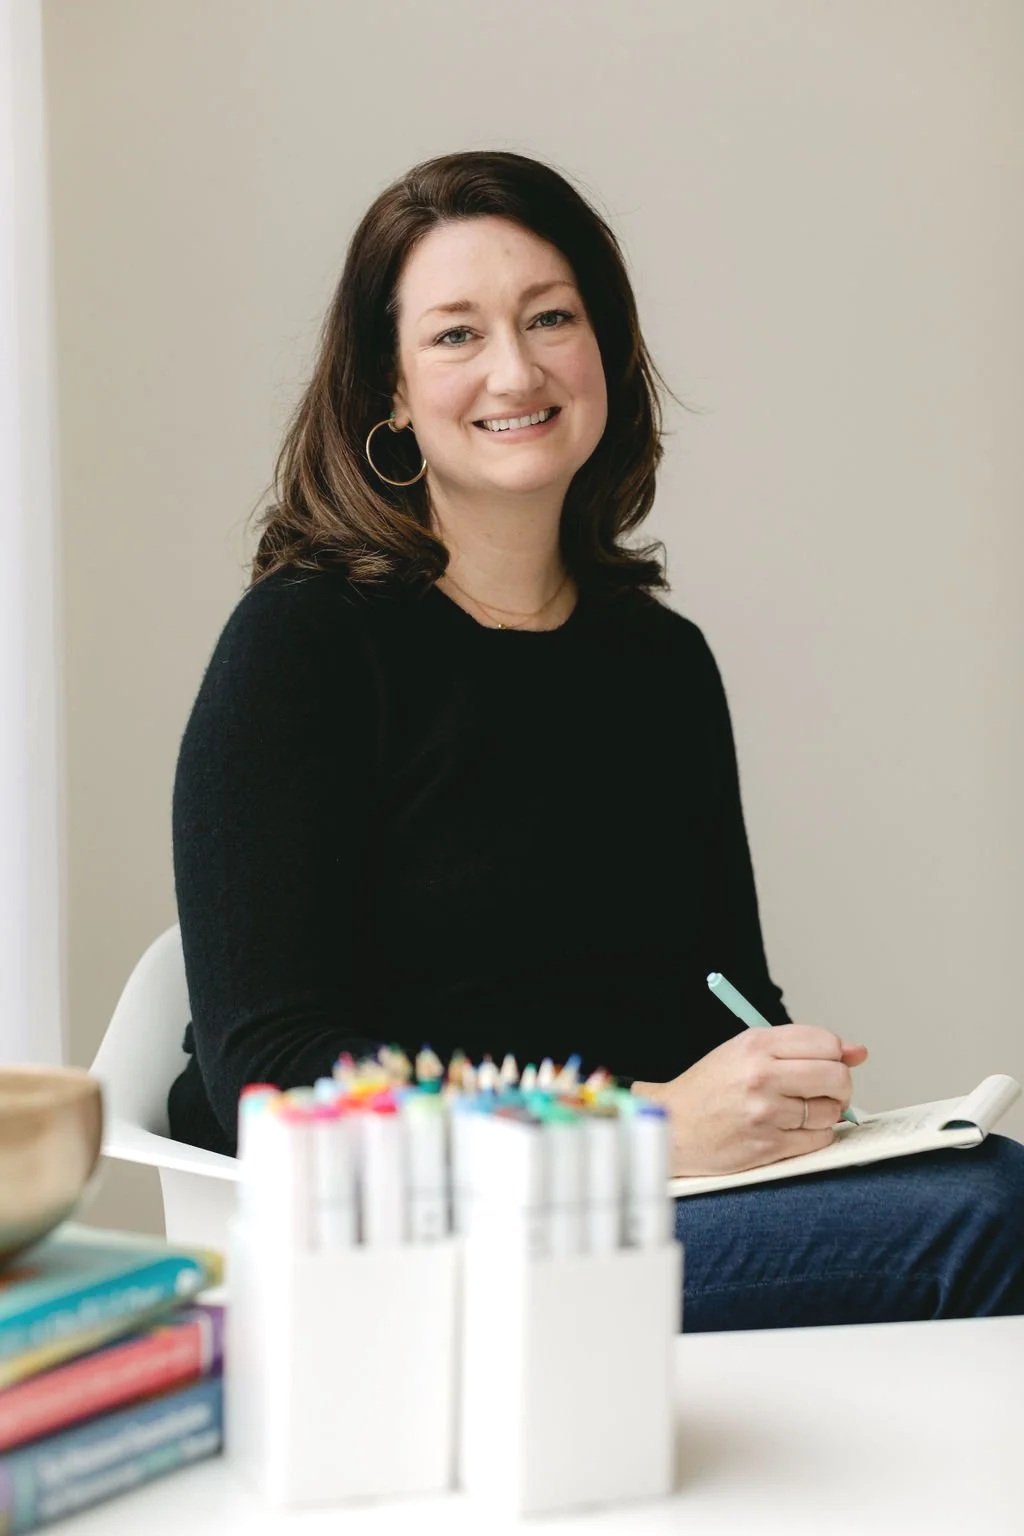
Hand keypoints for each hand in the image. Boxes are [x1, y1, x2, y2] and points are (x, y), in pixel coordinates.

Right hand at [631, 1024, 868, 1176]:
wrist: (674, 1125)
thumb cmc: (711, 1087)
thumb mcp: (747, 1051)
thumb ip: (801, 1048)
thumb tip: (858, 1052)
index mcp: (756, 1044)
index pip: (826, 1042)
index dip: (834, 1054)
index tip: (825, 1063)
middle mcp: (762, 1076)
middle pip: (836, 1076)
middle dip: (839, 1085)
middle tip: (824, 1090)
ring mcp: (766, 1113)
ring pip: (831, 1111)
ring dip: (825, 1113)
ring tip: (799, 1111)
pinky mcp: (768, 1146)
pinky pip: (819, 1139)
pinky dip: (814, 1135)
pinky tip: (792, 1129)